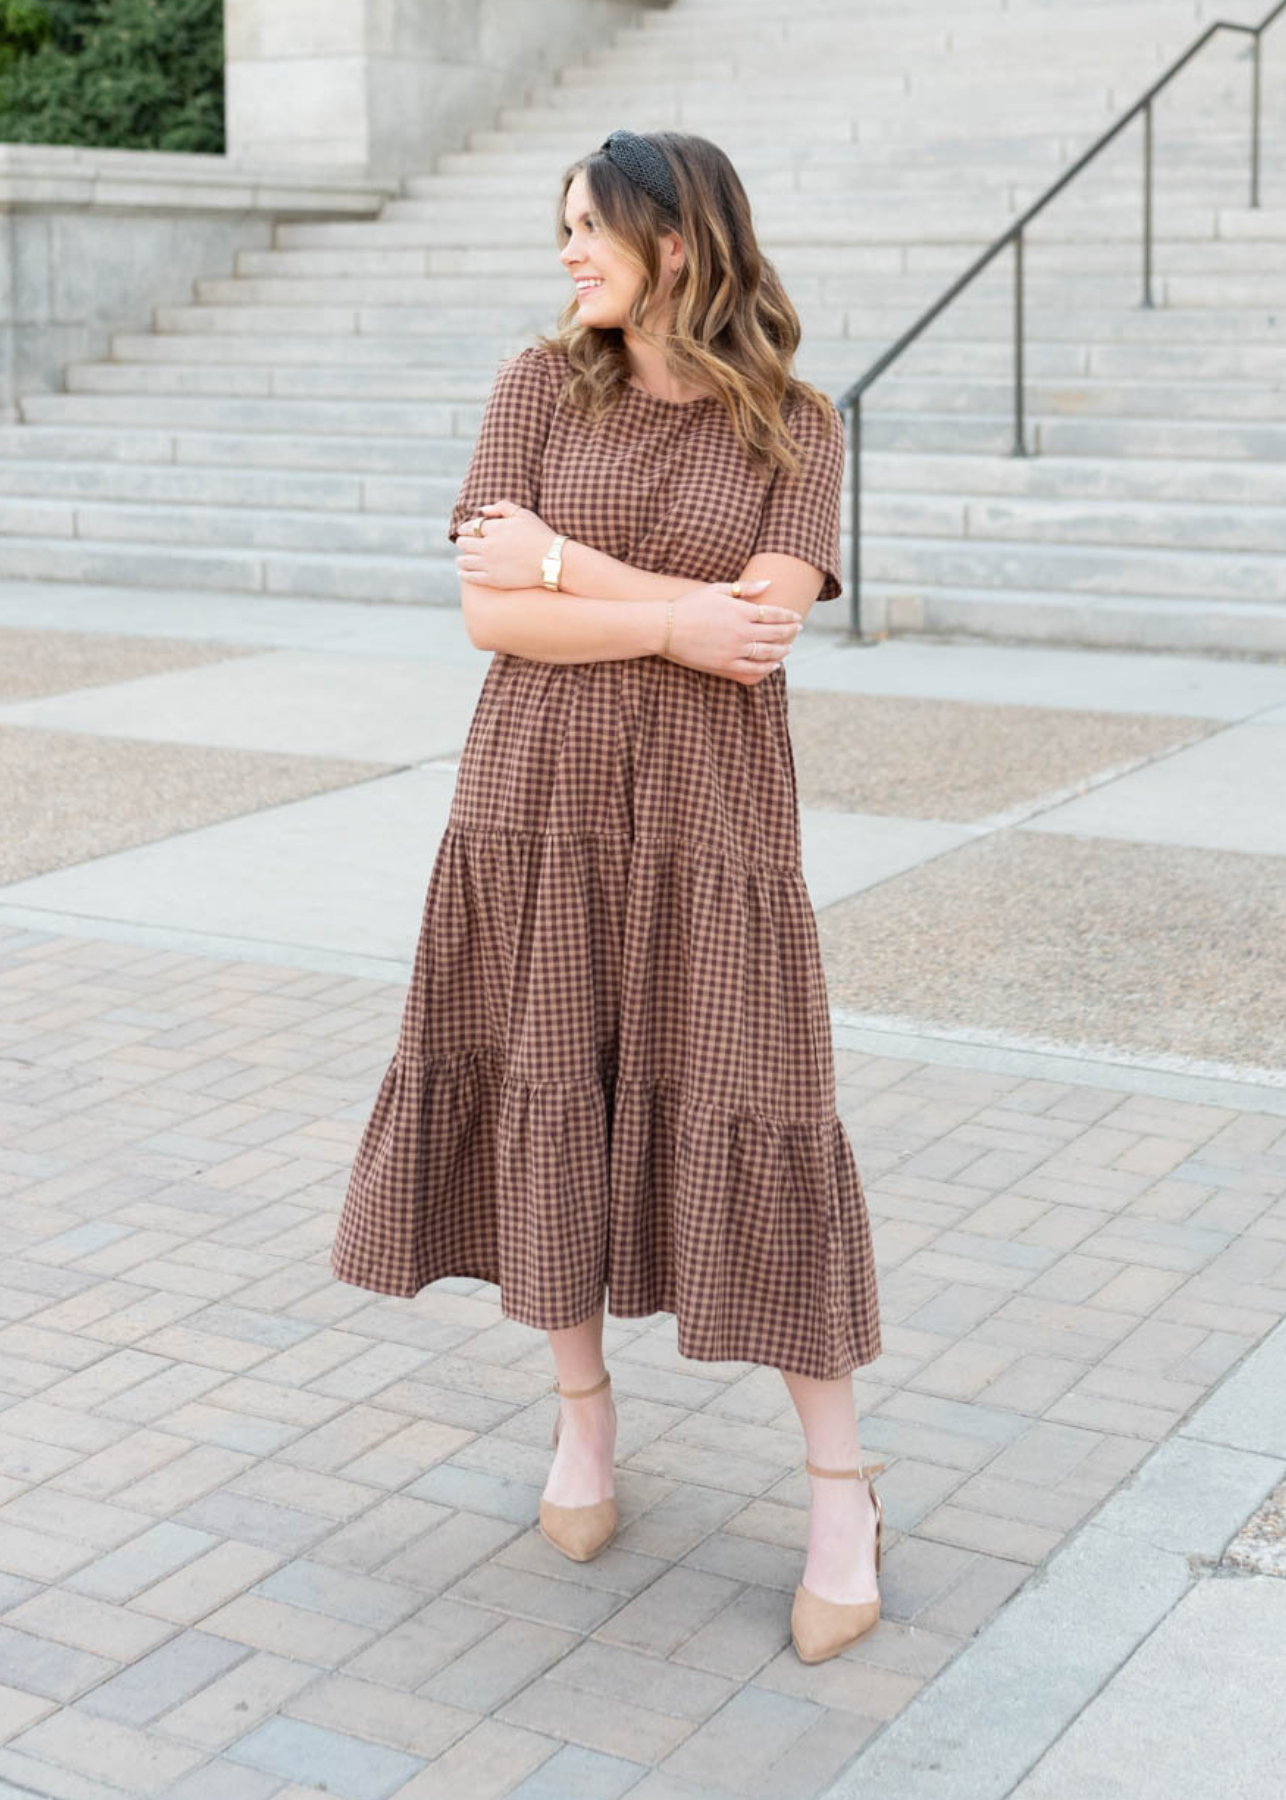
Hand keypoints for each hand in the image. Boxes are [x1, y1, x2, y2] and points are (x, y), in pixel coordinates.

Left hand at [455, 499, 555, 588]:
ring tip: (462, 559)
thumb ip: (501, 507)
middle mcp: (487, 546)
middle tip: (463, 543)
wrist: (552, 561)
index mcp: (494, 528)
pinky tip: (462, 572)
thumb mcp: (523, 514)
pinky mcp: (493, 579)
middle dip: (462, 542)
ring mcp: (489, 564)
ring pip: (464, 560)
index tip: (465, 530)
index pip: (470, 527)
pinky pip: (470, 577)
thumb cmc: (540, 535)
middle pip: (463, 543)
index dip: (466, 528)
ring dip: (461, 558)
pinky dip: (463, 574)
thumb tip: (481, 510)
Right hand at [663, 579, 802, 684]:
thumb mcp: (716, 589)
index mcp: (741, 611)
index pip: (774, 614)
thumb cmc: (689, 605)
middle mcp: (742, 631)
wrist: (666, 628)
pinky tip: (774, 665)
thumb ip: (744, 588)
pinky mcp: (726, 665)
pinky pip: (753, 669)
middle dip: (790, 631)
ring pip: (768, 652)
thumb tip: (768, 583)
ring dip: (782, 650)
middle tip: (798, 630)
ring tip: (789, 647)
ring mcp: (735, 650)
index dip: (788, 615)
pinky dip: (767, 668)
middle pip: (776, 633)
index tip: (797, 616)